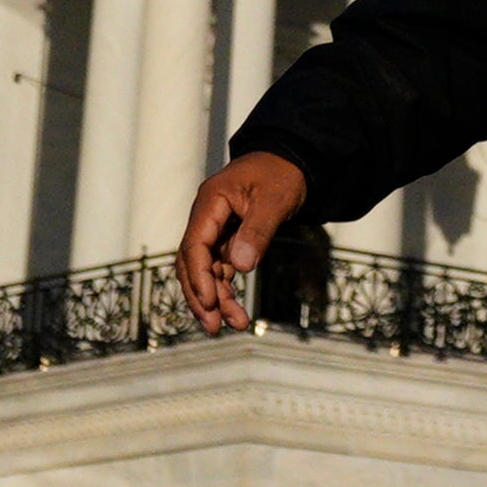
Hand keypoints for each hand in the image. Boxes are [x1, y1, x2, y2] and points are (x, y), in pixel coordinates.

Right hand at [174, 150, 308, 332]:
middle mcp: (206, 216)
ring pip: (205, 270)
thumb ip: (257, 231)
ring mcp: (215, 228)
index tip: (211, 302)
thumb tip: (240, 268)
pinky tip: (234, 310)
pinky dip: (225, 289)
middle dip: (201, 295)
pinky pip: (219, 268)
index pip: (194, 244)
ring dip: (215, 298)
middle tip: (215, 326)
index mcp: (210, 201)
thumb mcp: (274, 200)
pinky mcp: (227, 238)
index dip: (199, 276)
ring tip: (235, 323)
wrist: (294, 160)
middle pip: (192, 262)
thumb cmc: (283, 175)